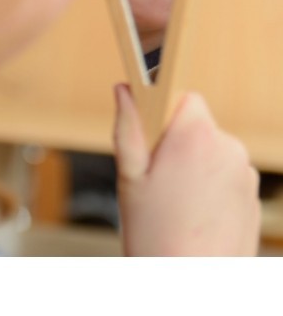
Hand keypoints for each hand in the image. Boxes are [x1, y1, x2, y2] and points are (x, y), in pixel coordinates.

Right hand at [113, 83, 260, 255]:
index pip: (183, 95)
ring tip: (172, 198)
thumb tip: (125, 89)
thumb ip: (127, 125)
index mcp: (196, 137)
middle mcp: (228, 148)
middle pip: (196, 123)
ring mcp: (244, 173)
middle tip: (153, 172)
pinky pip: (224, 173)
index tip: (148, 130)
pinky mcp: (252, 195)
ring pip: (210, 149)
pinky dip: (208, 183)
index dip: (162, 108)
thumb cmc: (155, 233)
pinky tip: (191, 210)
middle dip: (174, 139)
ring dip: (192, 162)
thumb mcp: (128, 175)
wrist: (191, 287)